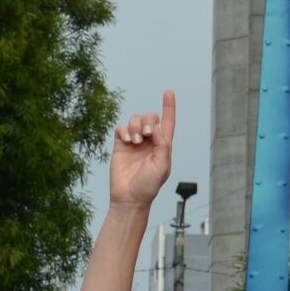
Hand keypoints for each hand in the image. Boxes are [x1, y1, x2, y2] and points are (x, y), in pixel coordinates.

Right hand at [109, 90, 175, 208]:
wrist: (129, 198)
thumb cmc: (148, 186)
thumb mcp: (162, 167)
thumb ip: (163, 145)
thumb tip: (157, 127)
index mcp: (163, 145)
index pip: (168, 122)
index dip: (169, 107)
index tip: (168, 92)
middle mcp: (149, 141)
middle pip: (150, 117)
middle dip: (149, 121)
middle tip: (148, 135)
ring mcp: (134, 142)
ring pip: (135, 120)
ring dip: (136, 126)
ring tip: (136, 142)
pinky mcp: (120, 145)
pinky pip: (121, 128)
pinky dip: (124, 130)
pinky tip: (127, 141)